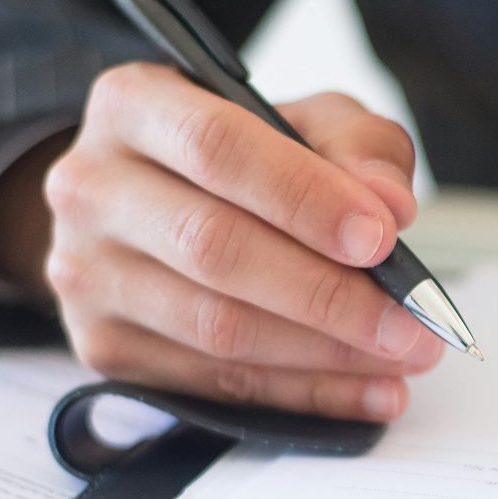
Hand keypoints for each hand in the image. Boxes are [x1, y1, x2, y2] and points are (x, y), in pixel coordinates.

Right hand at [40, 63, 443, 420]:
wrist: (155, 208)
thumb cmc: (242, 160)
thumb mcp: (306, 122)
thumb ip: (357, 147)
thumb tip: (389, 205)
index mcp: (133, 105)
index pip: (217, 148)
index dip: (305, 197)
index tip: (383, 238)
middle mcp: (91, 188)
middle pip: (214, 247)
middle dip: (329, 292)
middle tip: (411, 320)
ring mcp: (87, 275)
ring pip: (216, 327)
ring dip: (325, 353)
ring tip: (404, 356)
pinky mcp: (102, 348)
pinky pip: (216, 383)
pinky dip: (305, 393)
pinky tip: (369, 391)